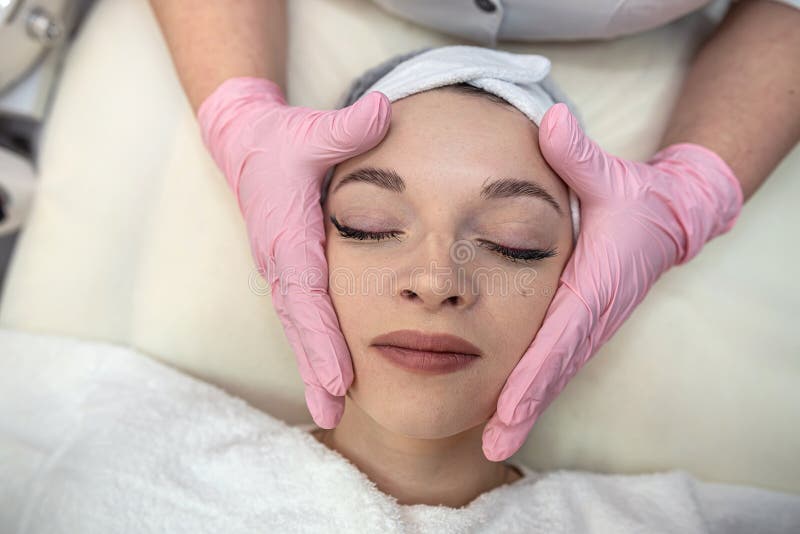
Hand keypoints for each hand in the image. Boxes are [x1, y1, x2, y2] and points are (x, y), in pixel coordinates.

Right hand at [198, 78, 390, 427]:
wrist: (247, 144)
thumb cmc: (284, 140)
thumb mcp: (313, 130)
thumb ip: (348, 126)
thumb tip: (385, 111)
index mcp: (288, 232)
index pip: (305, 292)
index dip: (321, 335)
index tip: (339, 374)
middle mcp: (281, 258)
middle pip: (299, 322)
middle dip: (315, 367)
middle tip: (332, 412)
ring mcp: (282, 269)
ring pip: (298, 326)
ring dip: (312, 368)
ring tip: (329, 411)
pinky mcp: (289, 271)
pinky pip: (301, 317)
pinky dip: (313, 348)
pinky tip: (328, 378)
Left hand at [482, 103, 742, 460]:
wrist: (668, 217)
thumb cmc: (630, 197)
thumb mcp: (606, 174)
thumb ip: (577, 153)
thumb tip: (551, 120)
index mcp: (594, 281)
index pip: (560, 333)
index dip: (534, 371)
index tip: (508, 404)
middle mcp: (592, 311)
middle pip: (555, 367)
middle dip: (524, 406)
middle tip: (492, 443)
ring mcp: (589, 323)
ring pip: (555, 372)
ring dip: (526, 406)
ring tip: (494, 441)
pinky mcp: (584, 325)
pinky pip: (556, 363)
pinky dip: (535, 389)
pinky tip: (509, 411)